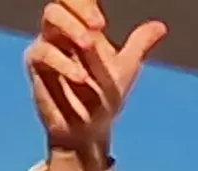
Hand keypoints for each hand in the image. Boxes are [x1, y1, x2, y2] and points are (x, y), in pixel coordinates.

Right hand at [28, 0, 165, 170]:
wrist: (89, 131)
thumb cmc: (102, 98)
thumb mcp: (125, 68)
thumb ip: (139, 44)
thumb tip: (161, 26)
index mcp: (80, 27)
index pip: (78, 1)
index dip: (87, 1)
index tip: (103, 20)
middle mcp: (60, 32)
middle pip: (60, 3)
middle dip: (80, 8)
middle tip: (100, 25)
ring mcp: (46, 46)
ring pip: (50, 18)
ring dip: (71, 28)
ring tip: (89, 45)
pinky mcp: (36, 66)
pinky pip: (43, 53)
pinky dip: (63, 63)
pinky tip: (81, 77)